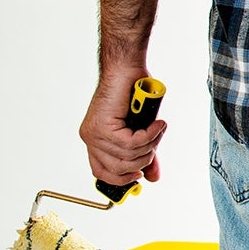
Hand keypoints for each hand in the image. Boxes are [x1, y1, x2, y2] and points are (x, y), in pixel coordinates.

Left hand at [79, 67, 166, 185]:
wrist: (127, 71)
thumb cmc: (133, 94)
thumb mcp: (141, 131)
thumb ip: (144, 154)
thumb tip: (152, 176)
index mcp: (96, 141)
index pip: (102, 172)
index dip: (122, 179)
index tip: (139, 175)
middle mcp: (91, 139)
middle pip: (118, 169)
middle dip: (143, 160)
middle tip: (155, 143)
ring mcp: (94, 134)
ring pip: (127, 156)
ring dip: (149, 144)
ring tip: (157, 129)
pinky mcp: (103, 126)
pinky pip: (131, 143)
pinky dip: (149, 135)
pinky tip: (155, 124)